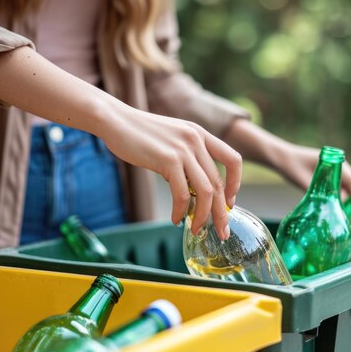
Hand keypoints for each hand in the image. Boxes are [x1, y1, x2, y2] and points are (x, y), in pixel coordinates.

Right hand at [99, 106, 241, 239]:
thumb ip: (186, 157)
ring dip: (203, 216)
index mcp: (200, 134)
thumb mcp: (172, 139)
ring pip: (205, 191)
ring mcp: (183, 149)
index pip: (233, 159)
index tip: (229, 203)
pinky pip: (182, 193)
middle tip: (222, 231)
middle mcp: (196, 140)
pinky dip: (181, 210)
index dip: (235, 184)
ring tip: (196, 230)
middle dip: (222, 212)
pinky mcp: (167, 159)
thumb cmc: (139, 134)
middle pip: (219, 183)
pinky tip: (176, 219)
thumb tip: (195, 190)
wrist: (114, 120)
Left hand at [223, 118, 350, 207]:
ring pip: (343, 188)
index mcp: (335, 163)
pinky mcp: (324, 175)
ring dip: (343, 200)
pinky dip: (335, 198)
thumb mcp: (304, 182)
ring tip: (342, 217)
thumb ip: (317, 195)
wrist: (280, 158)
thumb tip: (330, 210)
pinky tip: (331, 209)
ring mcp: (331, 170)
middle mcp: (336, 166)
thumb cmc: (291, 166)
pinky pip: (335, 188)